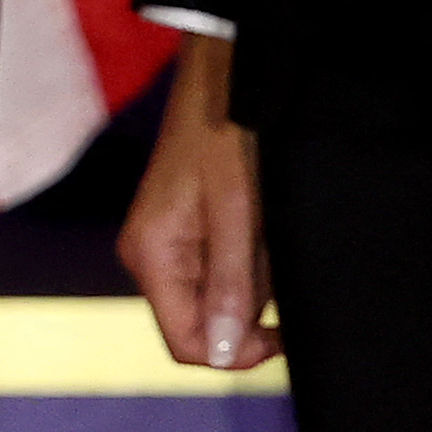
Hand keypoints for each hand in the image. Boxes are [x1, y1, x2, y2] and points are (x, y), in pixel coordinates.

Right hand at [118, 35, 276, 371]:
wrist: (222, 77)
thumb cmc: (227, 136)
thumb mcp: (236, 211)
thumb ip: (230, 284)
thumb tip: (222, 355)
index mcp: (151, 256)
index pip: (187, 344)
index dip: (235, 352)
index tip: (281, 331)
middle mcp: (151, 258)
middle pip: (201, 325)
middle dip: (247, 311)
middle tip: (277, 267)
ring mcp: (167, 246)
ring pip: (216, 299)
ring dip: (253, 283)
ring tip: (269, 237)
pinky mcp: (185, 233)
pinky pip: (221, 272)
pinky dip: (250, 264)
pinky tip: (262, 231)